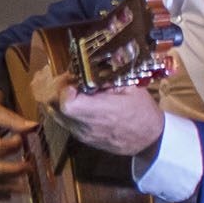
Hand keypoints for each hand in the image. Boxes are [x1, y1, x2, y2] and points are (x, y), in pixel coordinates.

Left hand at [51, 83, 165, 157]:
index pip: (66, 102)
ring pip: (54, 114)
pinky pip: (63, 121)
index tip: (73, 78)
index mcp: (100, 112)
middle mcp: (86, 126)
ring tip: (72, 90)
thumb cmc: (142, 113)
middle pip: (53, 106)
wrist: (150, 140)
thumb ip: (108, 75)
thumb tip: (92, 62)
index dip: (64, 86)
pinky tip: (77, 101)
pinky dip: (63, 109)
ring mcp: (82, 134)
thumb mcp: (130, 87)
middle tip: (69, 80)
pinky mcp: (81, 138)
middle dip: (56, 89)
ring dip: (56, 99)